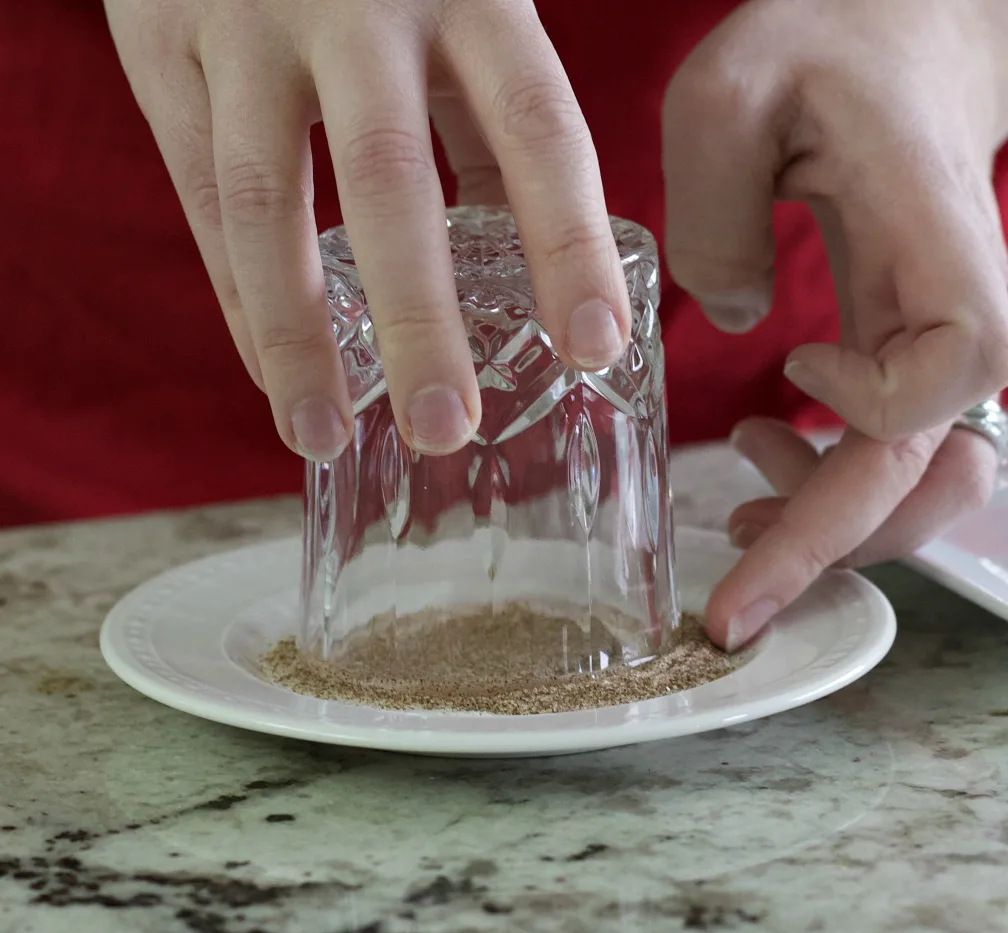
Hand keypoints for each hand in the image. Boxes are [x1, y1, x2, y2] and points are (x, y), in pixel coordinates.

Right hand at [104, 0, 631, 459]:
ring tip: (322, 438)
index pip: (535, 128)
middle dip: (418, 320)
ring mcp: (246, 20)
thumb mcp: (459, 12)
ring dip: (295, 337)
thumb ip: (484, 125)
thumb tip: (520, 266)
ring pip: (263, 200)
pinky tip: (276, 378)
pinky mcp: (160, 42)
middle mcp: (356, 0)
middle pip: (388, 179)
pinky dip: (240, 299)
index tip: (592, 347)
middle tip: (443, 431)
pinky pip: (198, 197)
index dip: (567, 244)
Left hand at [660, 0, 1007, 648]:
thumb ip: (718, 211)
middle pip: (927, 471)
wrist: (897, 26)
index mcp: (935, 240)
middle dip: (827, 551)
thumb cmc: (825, 41)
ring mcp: (932, 338)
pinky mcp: (901, 347)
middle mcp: (952, 307)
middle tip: (731, 611)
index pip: (953, 371)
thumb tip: (737, 323)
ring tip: (735, 520)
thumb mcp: (730, 93)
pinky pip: (886, 451)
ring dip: (829, 530)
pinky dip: (824, 484)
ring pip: (917, 483)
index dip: (873, 406)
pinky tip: (758, 453)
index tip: (789, 372)